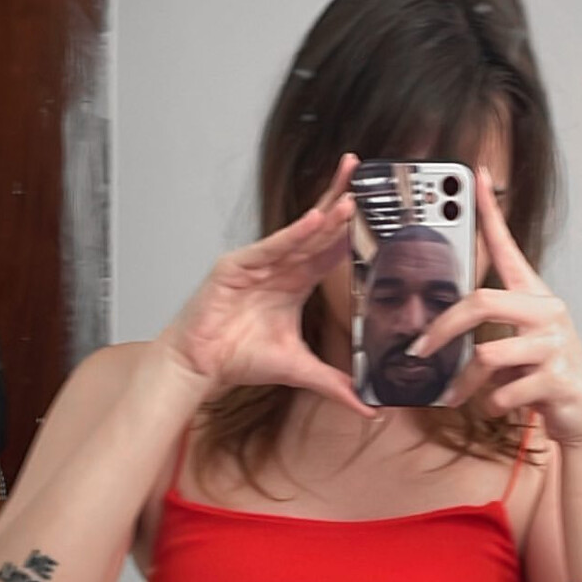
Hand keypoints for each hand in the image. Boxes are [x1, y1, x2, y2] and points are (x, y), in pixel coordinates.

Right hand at [157, 154, 369, 416]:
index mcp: (296, 283)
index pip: (331, 249)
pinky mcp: (236, 267)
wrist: (201, 366)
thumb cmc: (240, 358)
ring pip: (298, 235)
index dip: (353, 229)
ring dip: (325, 216)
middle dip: (341, 201)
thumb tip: (369, 410)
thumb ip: (335, 385)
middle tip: (364, 172)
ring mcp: (258, 263)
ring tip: (352, 197)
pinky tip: (315, 220)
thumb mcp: (299, 371)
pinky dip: (291, 235)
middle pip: (317, 229)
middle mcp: (280, 267)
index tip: (379, 209)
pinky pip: (270, 248)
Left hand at [405, 165, 581, 453]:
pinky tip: (495, 407)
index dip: (491, 214)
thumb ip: (491, 330)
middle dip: (442, 329)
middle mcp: (547, 313)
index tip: (477, 177)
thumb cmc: (544, 374)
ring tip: (454, 397)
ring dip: (464, 383)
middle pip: (481, 302)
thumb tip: (437, 334)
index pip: (508, 249)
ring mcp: (554, 345)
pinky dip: (490, 404)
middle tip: (418, 351)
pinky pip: (504, 392)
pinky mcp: (558, 379)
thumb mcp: (517, 343)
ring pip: (488, 356)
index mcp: (533, 298)